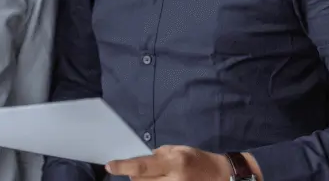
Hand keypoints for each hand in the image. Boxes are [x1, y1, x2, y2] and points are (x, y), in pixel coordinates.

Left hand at [106, 146, 229, 179]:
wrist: (219, 176)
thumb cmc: (198, 159)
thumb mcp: (180, 150)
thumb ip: (160, 154)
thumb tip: (141, 162)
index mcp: (174, 162)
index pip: (142, 166)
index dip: (123, 167)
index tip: (109, 165)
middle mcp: (173, 179)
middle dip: (135, 175)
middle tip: (143, 170)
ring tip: (155, 176)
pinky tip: (158, 180)